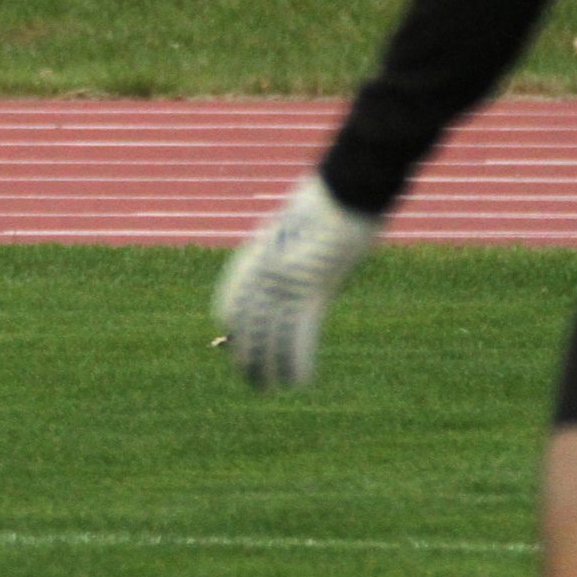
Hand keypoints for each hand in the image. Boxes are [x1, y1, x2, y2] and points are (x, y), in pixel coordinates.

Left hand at [212, 173, 382, 389]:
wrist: (345, 188)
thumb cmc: (330, 200)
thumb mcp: (299, 224)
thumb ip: (289, 250)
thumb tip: (297, 266)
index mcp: (255, 257)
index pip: (231, 304)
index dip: (234, 330)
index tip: (234, 345)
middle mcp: (262, 273)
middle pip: (247, 325)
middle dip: (246, 355)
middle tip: (250, 378)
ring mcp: (284, 283)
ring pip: (270, 337)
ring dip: (269, 367)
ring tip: (268, 388)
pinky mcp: (311, 291)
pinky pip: (300, 336)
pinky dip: (298, 362)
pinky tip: (300, 381)